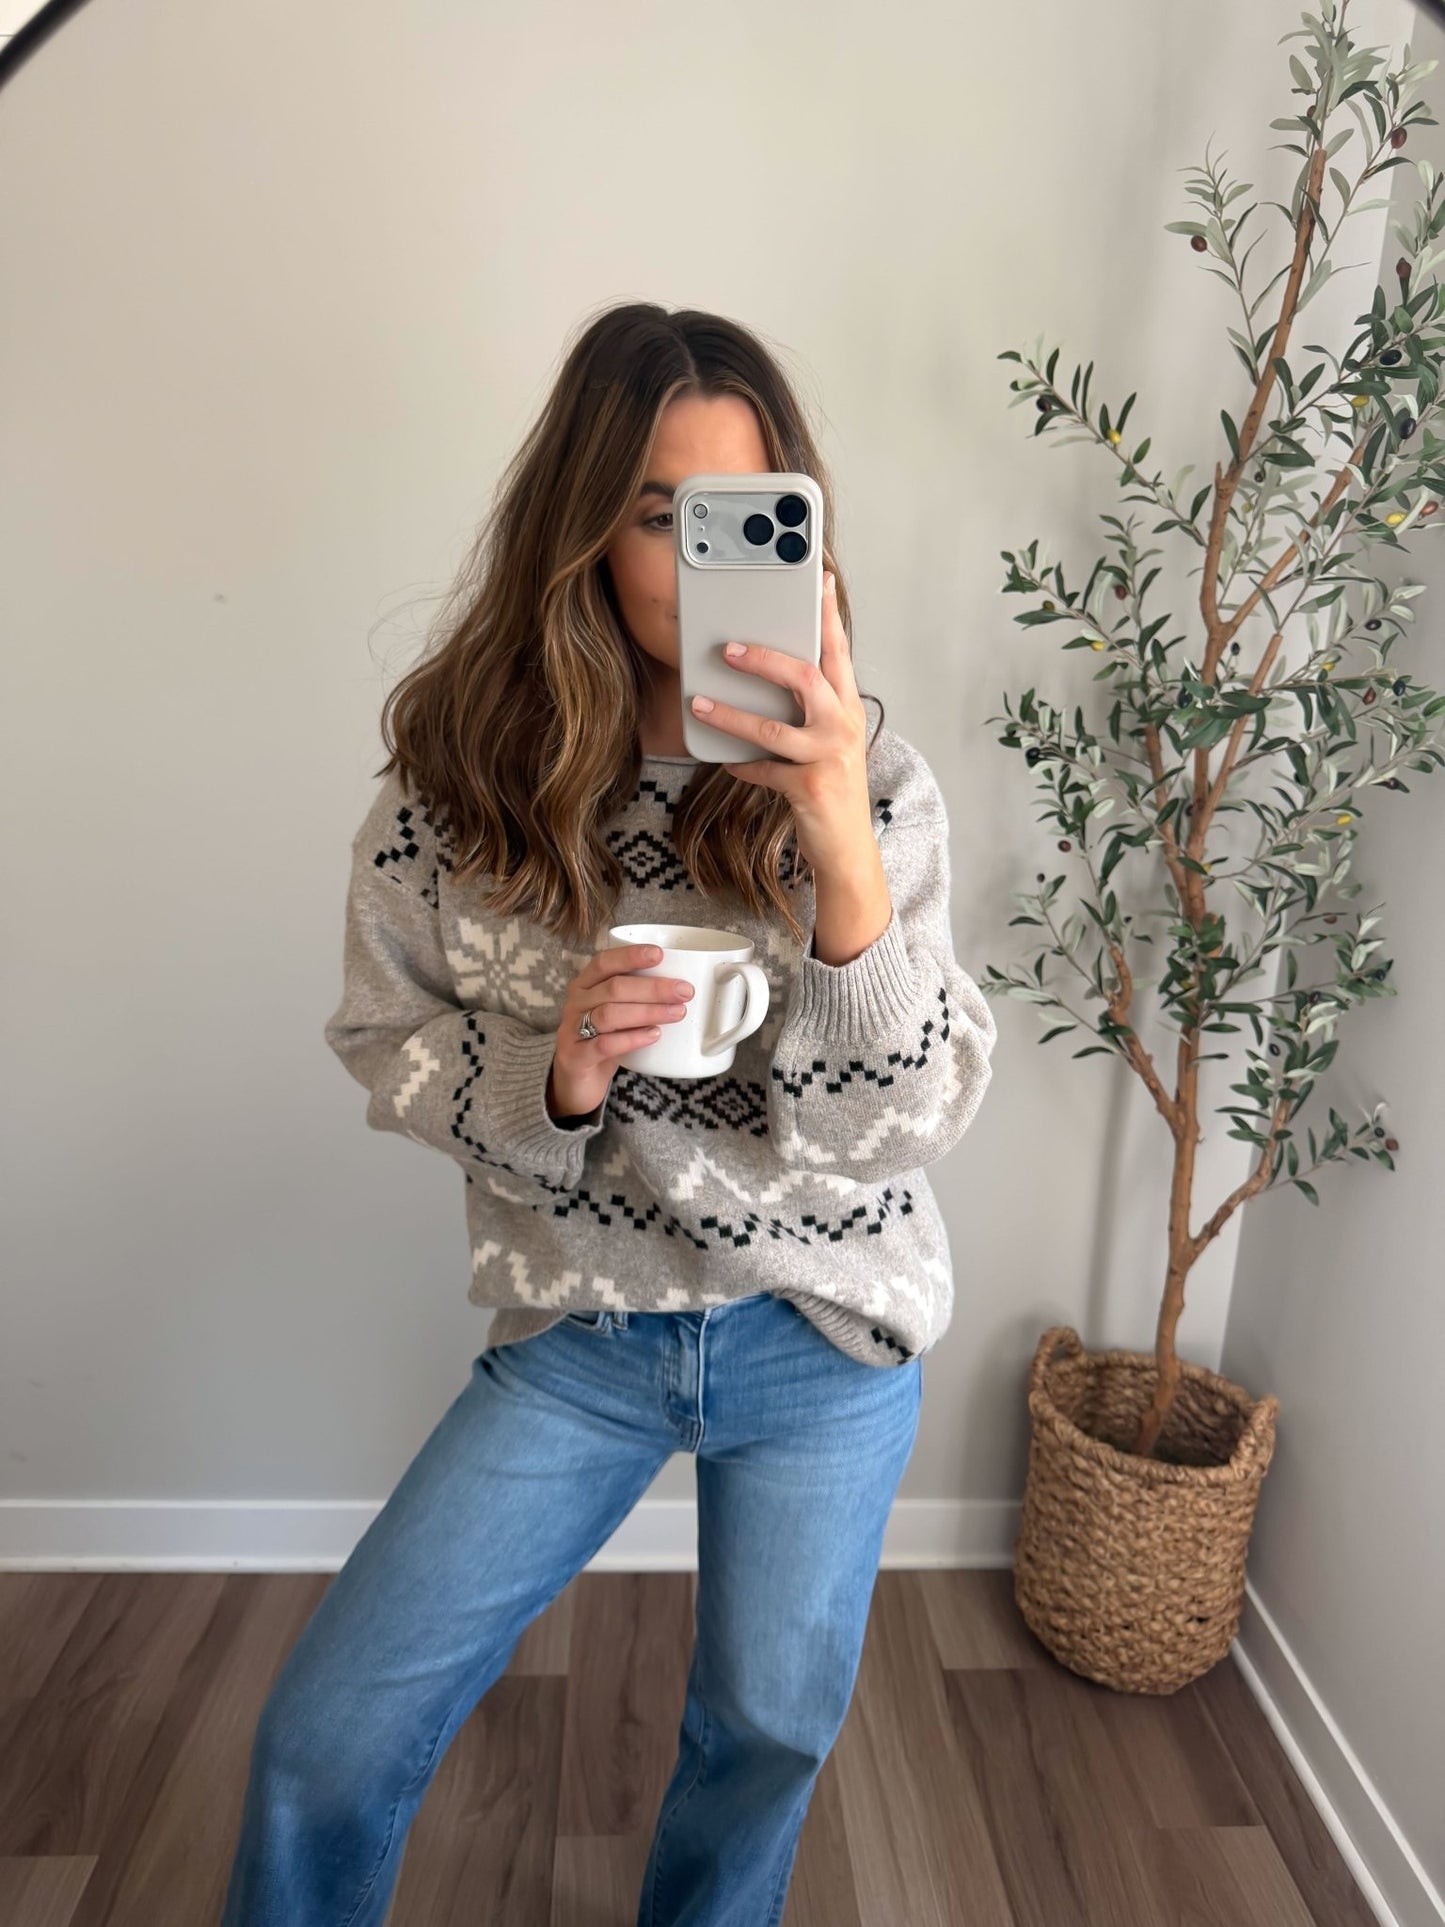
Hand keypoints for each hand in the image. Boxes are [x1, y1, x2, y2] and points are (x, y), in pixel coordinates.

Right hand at [548, 943, 695, 1118]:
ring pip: (609, 1014)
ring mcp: (572, 1030)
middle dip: (653, 988)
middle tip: (684, 991)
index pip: (604, 962)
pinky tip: (654, 1035)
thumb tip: (680, 986)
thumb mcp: (618, 1014)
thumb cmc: (604, 1040)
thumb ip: (638, 998)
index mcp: (585, 985)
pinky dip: (632, 1038)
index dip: (630, 956)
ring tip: (676, 1013)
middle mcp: (576, 1003)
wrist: (577, 1082)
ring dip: (647, 1012)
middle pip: (613, 988)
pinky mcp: (575, 1057)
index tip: (659, 953)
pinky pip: (604, 1044)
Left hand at [689, 571, 873, 871]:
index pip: (838, 654)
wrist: (847, 848)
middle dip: (765, 660)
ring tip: (700, 703)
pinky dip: (742, 766)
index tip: (821, 582)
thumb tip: (763, 679)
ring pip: (774, 729)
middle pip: (806, 679)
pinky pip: (764, 770)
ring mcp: (828, 759)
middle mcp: (843, 728)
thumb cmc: (832, 787)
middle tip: (729, 648)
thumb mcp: (829, 742)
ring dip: (732, 715)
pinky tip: (727, 762)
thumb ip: (807, 711)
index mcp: (848, 710)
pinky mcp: (809, 788)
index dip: (828, 617)